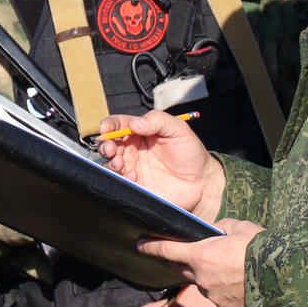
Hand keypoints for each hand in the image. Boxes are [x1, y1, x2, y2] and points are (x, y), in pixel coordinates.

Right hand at [97, 110, 224, 220]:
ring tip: (120, 163)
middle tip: (111, 149)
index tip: (106, 128)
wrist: (201, 181)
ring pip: (111, 163)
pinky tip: (132, 177)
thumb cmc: (190, 152)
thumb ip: (157, 120)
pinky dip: (121, 179)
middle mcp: (133, 149)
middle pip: (110, 144)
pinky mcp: (136, 186)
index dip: (109, 125)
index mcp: (141, 132)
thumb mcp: (178, 129)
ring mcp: (133, 168)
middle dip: (106, 145)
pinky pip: (120, 182)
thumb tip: (134, 123)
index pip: (118, 125)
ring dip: (111, 162)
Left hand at [135, 218, 262, 306]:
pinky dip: (224, 291)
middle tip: (199, 256)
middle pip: (183, 270)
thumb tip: (215, 231)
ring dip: (209, 277)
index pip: (167, 250)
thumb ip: (221, 228)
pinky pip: (218, 298)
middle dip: (185, 263)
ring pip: (202, 285)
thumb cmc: (259, 247)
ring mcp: (212, 295)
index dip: (151, 247)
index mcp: (200, 254)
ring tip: (232, 269)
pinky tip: (239, 284)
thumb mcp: (239, 227)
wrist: (280, 275)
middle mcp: (200, 277)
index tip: (139, 245)